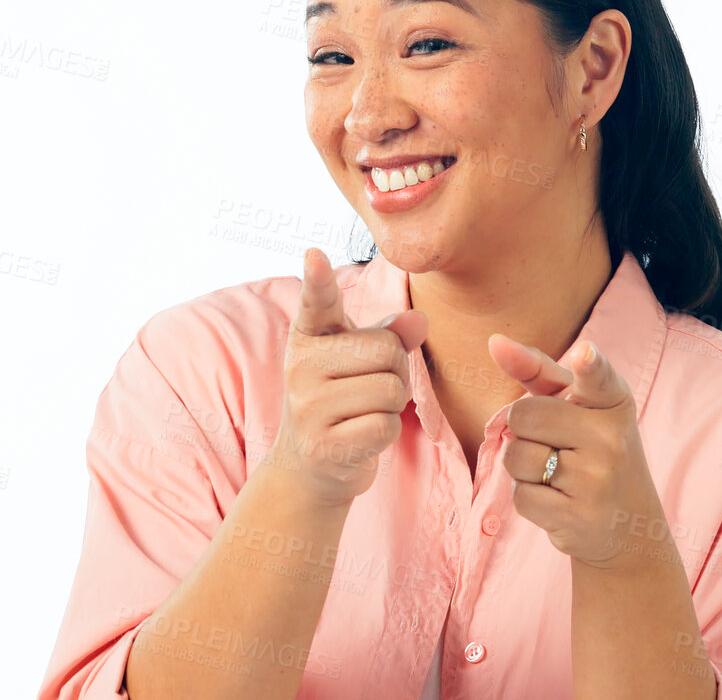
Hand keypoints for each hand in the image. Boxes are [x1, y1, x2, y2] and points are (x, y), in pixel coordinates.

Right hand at [264, 247, 428, 507]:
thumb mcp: (359, 359)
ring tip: (364, 410)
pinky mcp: (323, 443)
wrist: (309, 467)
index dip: (317, 278)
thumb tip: (420, 321)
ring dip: (392, 404)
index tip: (314, 255)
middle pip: (386, 349)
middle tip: (369, 387)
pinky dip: (386, 432)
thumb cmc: (342, 398)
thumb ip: (391, 334)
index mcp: (309, 335)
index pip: (317, 301)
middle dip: (395, 370)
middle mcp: (300, 365)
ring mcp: (307, 406)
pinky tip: (361, 435)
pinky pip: (386, 425)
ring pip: (390, 389)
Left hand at [489, 335, 667, 570]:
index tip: (585, 353)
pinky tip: (558, 500)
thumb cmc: (592, 451)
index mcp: (613, 403)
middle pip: (524, 415)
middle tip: (554, 445)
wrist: (628, 526)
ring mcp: (597, 479)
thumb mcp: (577, 406)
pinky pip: (521, 496)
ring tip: (557, 475)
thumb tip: (495, 342)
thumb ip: (538, 371)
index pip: (598, 377)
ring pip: (516, 457)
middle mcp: (611, 438)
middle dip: (523, 430)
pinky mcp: (578, 516)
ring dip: (523, 467)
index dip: (589, 364)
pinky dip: (529, 498)